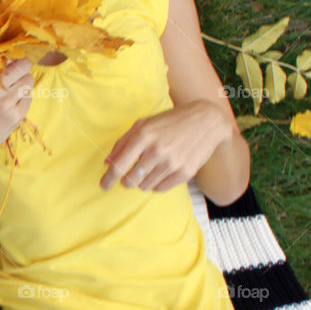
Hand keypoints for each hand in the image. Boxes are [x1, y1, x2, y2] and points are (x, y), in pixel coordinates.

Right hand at [0, 59, 34, 166]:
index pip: (10, 63)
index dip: (16, 62)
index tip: (15, 66)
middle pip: (24, 70)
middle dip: (23, 71)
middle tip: (19, 77)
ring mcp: (9, 103)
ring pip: (28, 84)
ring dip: (24, 86)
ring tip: (16, 93)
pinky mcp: (16, 117)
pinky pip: (28, 99)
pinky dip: (24, 99)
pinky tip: (16, 103)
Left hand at [100, 101, 232, 191]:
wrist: (207, 121)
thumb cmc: (171, 121)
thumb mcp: (144, 124)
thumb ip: (123, 142)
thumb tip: (106, 163)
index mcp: (144, 136)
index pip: (119, 166)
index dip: (108, 179)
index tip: (103, 185)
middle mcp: (157, 150)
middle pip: (130, 180)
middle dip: (126, 181)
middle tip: (129, 177)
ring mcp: (172, 163)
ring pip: (144, 186)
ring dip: (142, 181)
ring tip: (150, 169)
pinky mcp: (185, 172)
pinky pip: (161, 188)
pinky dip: (156, 183)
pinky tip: (161, 172)